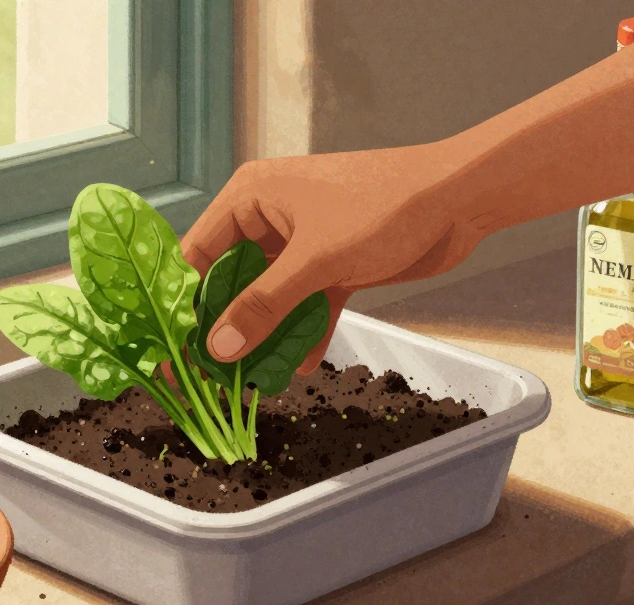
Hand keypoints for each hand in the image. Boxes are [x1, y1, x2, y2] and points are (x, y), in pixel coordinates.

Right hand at [179, 140, 500, 374]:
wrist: (459, 197)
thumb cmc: (384, 206)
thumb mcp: (316, 261)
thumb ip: (265, 306)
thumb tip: (219, 348)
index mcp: (250, 197)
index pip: (196, 255)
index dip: (183, 303)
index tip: (174, 349)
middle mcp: (268, 217)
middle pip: (230, 281)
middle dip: (227, 328)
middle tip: (213, 374)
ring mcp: (302, 241)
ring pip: (269, 297)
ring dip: (266, 336)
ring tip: (254, 379)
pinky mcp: (332, 263)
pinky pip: (304, 303)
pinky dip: (303, 331)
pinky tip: (300, 365)